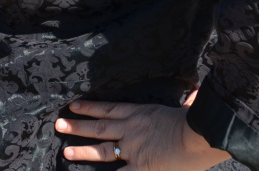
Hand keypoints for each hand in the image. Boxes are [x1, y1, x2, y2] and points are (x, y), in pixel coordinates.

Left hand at [56, 100, 231, 170]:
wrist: (199, 134)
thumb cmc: (198, 118)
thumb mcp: (188, 105)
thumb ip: (188, 99)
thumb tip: (195, 94)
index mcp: (141, 112)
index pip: (109, 109)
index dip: (91, 107)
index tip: (75, 105)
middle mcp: (131, 128)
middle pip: (99, 126)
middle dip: (77, 126)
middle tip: (59, 123)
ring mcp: (134, 148)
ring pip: (103, 149)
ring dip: (82, 150)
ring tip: (65, 150)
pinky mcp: (141, 165)